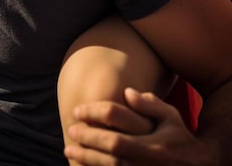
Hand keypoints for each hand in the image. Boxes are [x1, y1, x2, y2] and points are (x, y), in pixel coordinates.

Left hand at [65, 88, 209, 164]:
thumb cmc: (179, 139)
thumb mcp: (170, 117)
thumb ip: (149, 104)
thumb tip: (126, 91)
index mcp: (154, 139)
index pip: (117, 120)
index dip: (95, 114)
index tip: (78, 110)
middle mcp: (149, 159)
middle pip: (111, 148)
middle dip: (88, 139)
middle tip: (71, 130)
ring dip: (87, 158)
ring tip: (70, 150)